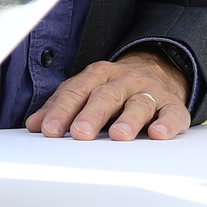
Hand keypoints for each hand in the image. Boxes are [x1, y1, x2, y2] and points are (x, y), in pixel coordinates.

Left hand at [25, 50, 190, 141]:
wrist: (159, 71)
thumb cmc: (116, 89)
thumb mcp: (87, 90)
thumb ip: (61, 105)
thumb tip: (34, 124)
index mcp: (99, 74)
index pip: (78, 90)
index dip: (62, 110)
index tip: (50, 130)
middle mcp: (125, 80)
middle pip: (107, 95)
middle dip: (92, 114)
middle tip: (80, 132)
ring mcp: (150, 92)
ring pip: (138, 104)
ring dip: (128, 120)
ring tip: (118, 135)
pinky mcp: (172, 106)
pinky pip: (172, 114)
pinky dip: (167, 124)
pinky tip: (159, 133)